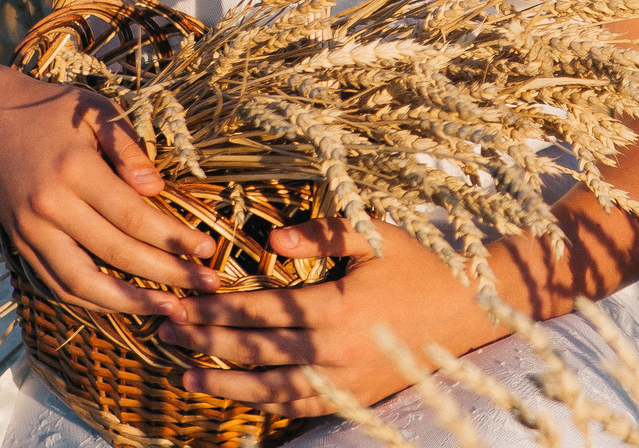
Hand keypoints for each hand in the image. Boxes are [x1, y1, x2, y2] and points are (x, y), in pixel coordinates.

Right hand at [0, 64, 229, 310]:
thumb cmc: (53, 111)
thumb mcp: (96, 110)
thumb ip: (128, 147)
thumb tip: (156, 189)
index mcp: (73, 169)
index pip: (133, 217)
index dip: (173, 239)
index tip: (208, 250)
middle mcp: (48, 207)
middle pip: (116, 254)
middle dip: (166, 275)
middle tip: (206, 286)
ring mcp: (30, 232)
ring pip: (83, 284)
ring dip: (130, 303)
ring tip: (171, 309)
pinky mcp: (21, 246)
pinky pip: (59, 286)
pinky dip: (95, 302)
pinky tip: (128, 305)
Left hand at [152, 221, 508, 414]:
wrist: (474, 311)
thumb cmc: (424, 264)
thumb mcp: (377, 235)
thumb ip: (323, 233)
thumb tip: (270, 240)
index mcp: (336, 309)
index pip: (258, 310)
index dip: (213, 308)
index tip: (178, 302)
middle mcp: (336, 352)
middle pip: (254, 350)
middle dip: (204, 341)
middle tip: (164, 331)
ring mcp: (346, 381)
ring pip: (271, 389)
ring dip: (224, 382)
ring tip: (186, 374)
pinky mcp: (357, 397)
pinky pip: (301, 406)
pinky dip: (266, 402)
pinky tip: (241, 394)